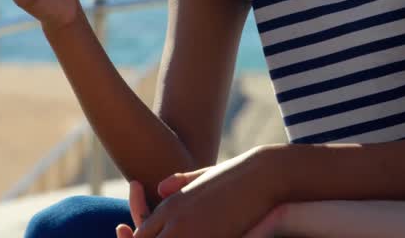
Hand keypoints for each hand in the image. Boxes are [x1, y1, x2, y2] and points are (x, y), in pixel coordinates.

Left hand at [129, 148, 280, 237]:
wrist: (262, 175)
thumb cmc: (237, 174)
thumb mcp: (204, 177)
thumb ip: (181, 184)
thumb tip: (159, 188)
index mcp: (170, 206)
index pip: (141, 235)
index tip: (164, 236)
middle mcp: (173, 220)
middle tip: (188, 236)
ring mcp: (189, 232)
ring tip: (197, 236)